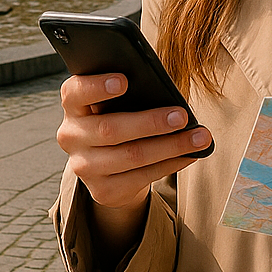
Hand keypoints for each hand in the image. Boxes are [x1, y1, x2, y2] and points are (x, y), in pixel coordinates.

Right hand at [56, 74, 209, 252]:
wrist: (109, 165)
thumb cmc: (120, 116)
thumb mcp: (116, 102)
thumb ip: (129, 93)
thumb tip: (167, 93)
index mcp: (73, 106)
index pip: (75, 92)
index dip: (97, 87)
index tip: (124, 81)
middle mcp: (71, 136)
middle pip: (110, 129)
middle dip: (151, 122)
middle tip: (182, 115)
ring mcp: (83, 167)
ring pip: (131, 156)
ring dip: (170, 146)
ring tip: (199, 137)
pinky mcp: (102, 191)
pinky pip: (141, 177)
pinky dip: (170, 164)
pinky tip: (189, 155)